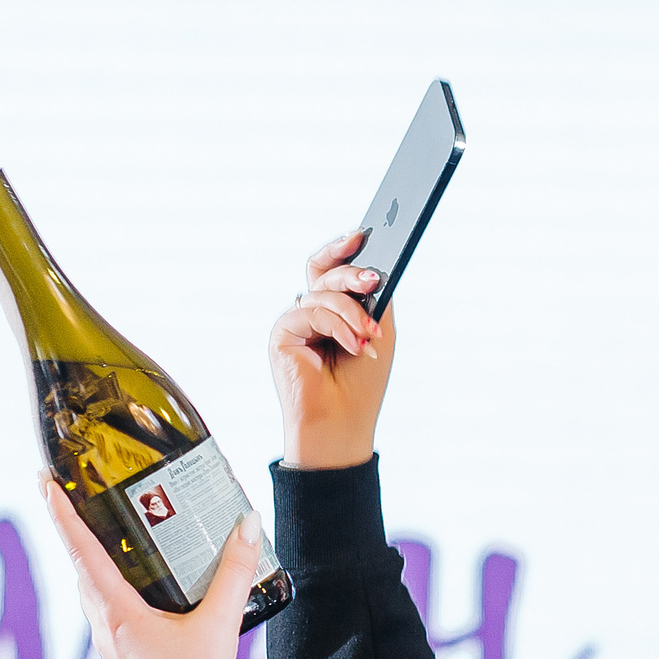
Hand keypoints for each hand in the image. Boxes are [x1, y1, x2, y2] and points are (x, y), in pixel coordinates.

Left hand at [43, 476, 259, 658]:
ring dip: (98, 569)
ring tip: (118, 545)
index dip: (61, 515)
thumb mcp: (220, 624)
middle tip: (84, 503)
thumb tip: (248, 522)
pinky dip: (114, 598)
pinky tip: (142, 599)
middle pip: (83, 572)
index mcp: (119, 615)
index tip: (44, 484)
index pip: (82, 552)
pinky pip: (108, 622)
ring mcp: (109, 654)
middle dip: (81, 536)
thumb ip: (236, 570)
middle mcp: (104, 632)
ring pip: (94, 599)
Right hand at [270, 230, 397, 469]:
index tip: (362, 233)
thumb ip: (374, 297)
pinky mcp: (280, 334)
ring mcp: (294, 323)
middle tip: (373, 280)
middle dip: (351, 273)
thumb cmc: (361, 385)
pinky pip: (308, 312)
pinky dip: (335, 326)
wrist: (342, 424)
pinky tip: (351, 345)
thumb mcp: (378, 331)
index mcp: (331, 310)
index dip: (341, 249)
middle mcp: (309, 313)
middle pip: (324, 273)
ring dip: (351, 313)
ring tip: (368, 337)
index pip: (330, 268)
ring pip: (320, 292)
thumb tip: (373, 263)